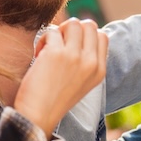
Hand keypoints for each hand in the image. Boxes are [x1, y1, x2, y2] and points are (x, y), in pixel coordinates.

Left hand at [13, 18, 107, 134]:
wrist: (38, 117)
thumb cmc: (54, 100)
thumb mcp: (81, 82)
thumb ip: (85, 61)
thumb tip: (77, 32)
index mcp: (99, 71)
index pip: (102, 36)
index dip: (85, 35)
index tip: (71, 46)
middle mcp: (91, 62)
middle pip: (89, 25)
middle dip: (72, 29)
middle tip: (59, 45)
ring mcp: (75, 56)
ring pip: (72, 23)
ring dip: (58, 31)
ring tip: (49, 48)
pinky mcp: (56, 54)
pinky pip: (51, 31)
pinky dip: (43, 39)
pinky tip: (38, 56)